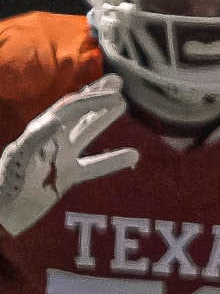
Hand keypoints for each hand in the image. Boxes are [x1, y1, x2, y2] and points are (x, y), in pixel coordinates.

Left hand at [0, 75, 139, 236]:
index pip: (70, 108)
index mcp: (41, 131)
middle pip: (78, 111)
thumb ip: (37, 139)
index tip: (116, 95)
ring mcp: (60, 157)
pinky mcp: (67, 176)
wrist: (5, 212)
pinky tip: (133, 155)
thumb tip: (58, 120)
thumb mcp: (18, 160)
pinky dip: (113, 160)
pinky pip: (94, 166)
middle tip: (116, 81)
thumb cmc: (7, 185)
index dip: (93, 99)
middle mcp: (52, 139)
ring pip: (86, 133)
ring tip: (123, 104)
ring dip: (103, 119)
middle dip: (96, 96)